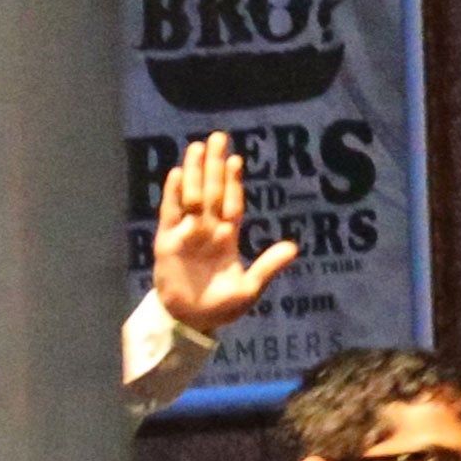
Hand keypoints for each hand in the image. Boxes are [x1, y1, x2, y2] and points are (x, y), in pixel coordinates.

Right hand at [153, 132, 299, 334]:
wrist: (190, 322)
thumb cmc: (220, 308)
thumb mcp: (249, 289)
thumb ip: (267, 267)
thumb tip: (293, 247)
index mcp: (228, 239)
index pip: (232, 203)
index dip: (234, 182)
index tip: (237, 159)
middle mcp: (207, 231)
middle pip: (212, 191)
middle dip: (214, 165)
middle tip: (217, 137)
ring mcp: (187, 235)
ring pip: (192, 197)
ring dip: (194, 173)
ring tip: (196, 148)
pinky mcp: (167, 243)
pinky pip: (170, 214)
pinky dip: (172, 195)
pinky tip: (175, 174)